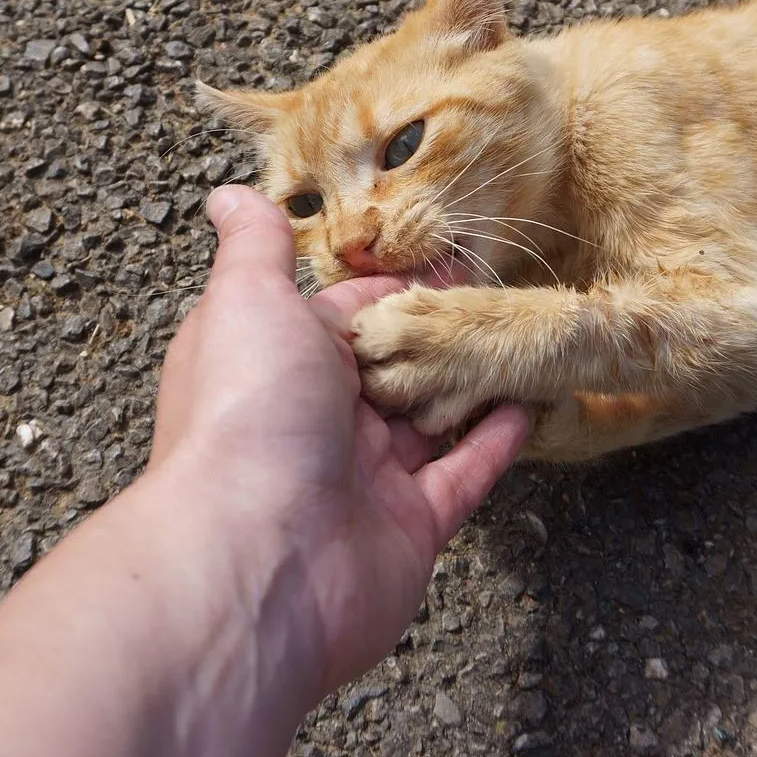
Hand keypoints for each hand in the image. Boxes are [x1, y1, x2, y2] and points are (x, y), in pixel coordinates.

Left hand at [149, 186, 531, 693]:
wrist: (255, 561)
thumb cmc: (243, 418)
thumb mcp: (247, 303)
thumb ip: (256, 249)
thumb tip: (228, 195)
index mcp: (275, 362)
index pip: (346, 312)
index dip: (396, 285)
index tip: (452, 252)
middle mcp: (316, 419)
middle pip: (394, 363)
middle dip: (442, 329)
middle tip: (505, 289)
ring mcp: (364, 478)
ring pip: (432, 417)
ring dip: (473, 379)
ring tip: (522, 335)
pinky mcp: (409, 529)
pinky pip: (463, 476)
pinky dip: (495, 440)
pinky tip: (527, 401)